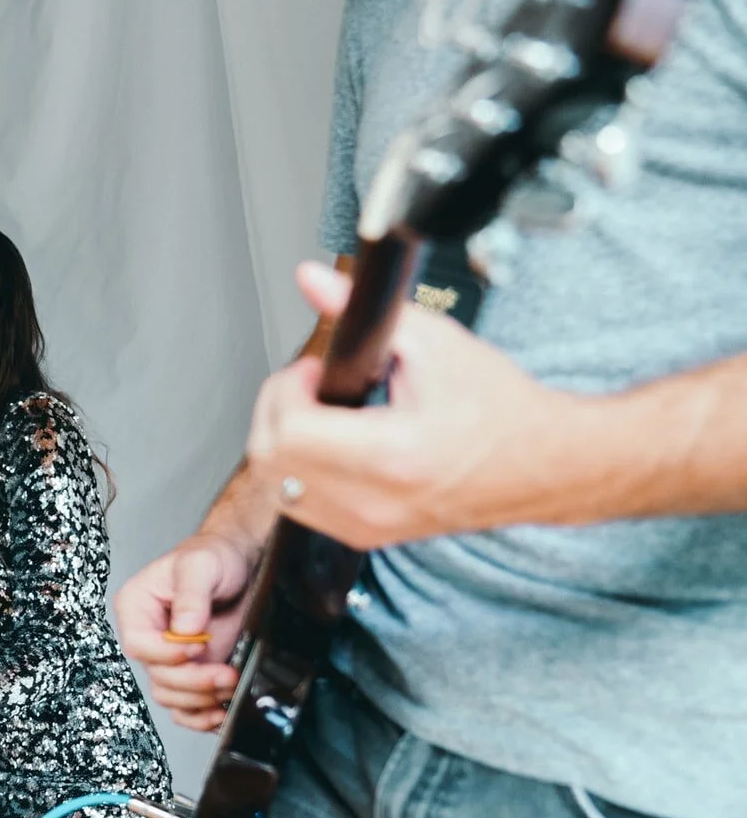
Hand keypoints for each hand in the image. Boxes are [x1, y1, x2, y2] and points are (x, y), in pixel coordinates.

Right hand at [116, 531, 257, 731]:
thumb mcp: (200, 565)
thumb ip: (191, 595)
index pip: (137, 644)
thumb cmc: (214, 556)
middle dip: (193, 681)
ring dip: (201, 699)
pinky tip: (222, 710)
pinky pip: (185, 709)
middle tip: (226, 673)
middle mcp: (148, 637)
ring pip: (170, 697)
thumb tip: (184, 629)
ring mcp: (170, 659)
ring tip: (230, 684)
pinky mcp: (191, 674)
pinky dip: (201, 716)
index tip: (197, 648)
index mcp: (136, 608)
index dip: (166, 653)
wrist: (242, 564)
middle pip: (157, 676)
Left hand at [249, 261, 562, 549]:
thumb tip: (313, 280)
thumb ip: (363, 311)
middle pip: (271, 461)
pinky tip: (332, 446)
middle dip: (278, 411)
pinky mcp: (370, 536)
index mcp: (393, 455)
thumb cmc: (500, 407)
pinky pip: (302, 508)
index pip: (290, 431)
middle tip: (314, 385)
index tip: (315, 369)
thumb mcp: (434, 342)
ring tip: (324, 414)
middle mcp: (377, 500)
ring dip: (284, 444)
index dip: (289, 389)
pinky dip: (301, 473)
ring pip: (278, 488)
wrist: (546, 462)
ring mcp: (371, 526)